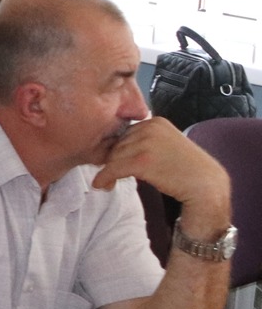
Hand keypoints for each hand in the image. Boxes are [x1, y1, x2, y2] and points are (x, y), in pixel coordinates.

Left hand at [91, 118, 230, 228]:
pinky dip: (105, 177)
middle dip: (112, 160)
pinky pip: (113, 168)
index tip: (114, 162)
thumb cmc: (187, 169)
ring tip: (109, 182)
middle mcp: (150, 128)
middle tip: (110, 175)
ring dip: (108, 170)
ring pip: (113, 156)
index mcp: (155, 121)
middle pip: (117, 144)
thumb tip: (115, 148)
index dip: (118, 149)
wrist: (206, 187)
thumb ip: (145, 141)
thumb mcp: (166, 144)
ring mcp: (146, 143)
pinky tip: (101, 185)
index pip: (125, 133)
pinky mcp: (142, 161)